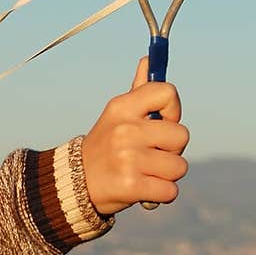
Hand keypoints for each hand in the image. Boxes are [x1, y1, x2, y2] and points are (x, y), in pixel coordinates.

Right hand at [81, 58, 189, 215]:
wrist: (74, 184)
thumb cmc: (105, 147)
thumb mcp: (116, 116)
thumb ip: (138, 92)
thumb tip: (149, 60)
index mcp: (122, 107)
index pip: (167, 92)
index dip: (173, 110)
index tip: (162, 123)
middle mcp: (125, 131)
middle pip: (181, 136)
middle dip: (172, 150)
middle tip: (151, 155)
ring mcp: (128, 160)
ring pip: (179, 167)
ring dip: (168, 175)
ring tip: (146, 174)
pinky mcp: (131, 186)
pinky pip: (170, 191)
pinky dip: (162, 194)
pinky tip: (146, 190)